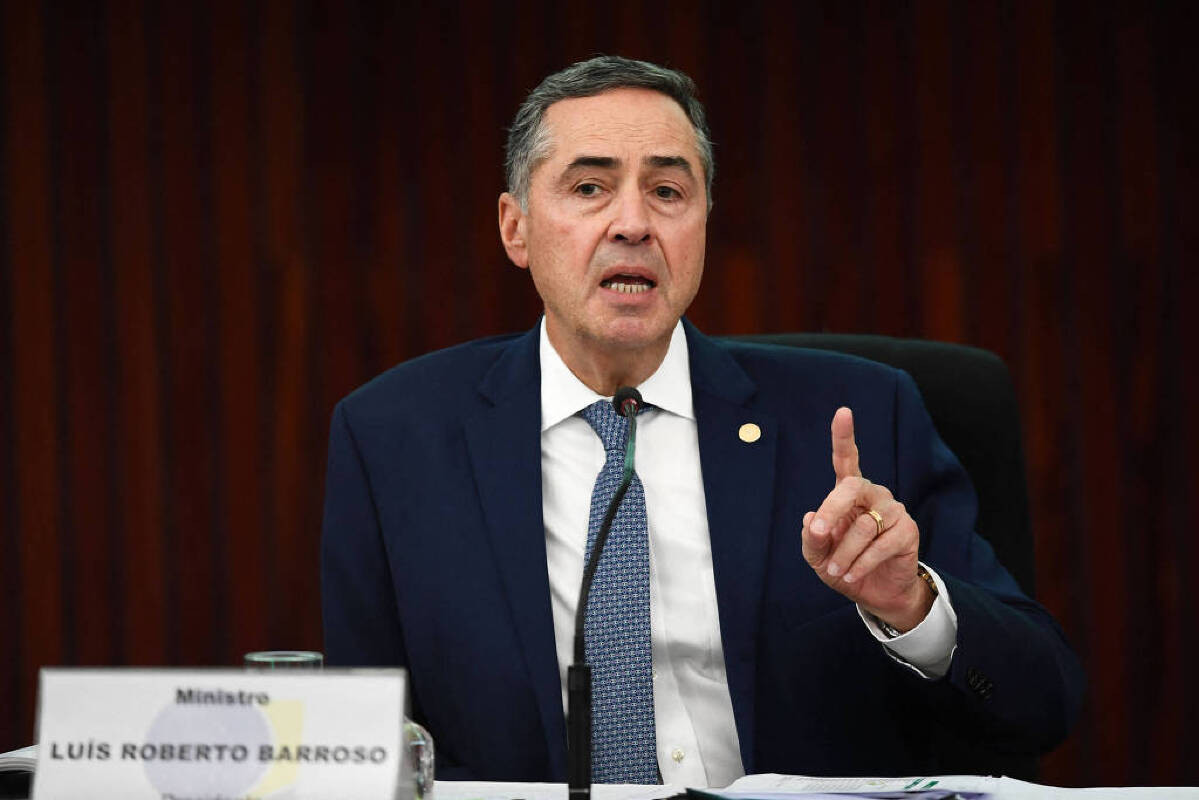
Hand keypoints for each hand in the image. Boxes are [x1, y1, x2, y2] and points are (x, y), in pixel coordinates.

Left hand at [800, 407, 932, 631]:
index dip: (844, 436)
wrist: (874, 593)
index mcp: (849, 493)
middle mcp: (873, 494)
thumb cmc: (842, 566)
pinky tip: (851, 575)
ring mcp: (893, 510)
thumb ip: (811, 537)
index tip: (843, 412)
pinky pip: (878, 546)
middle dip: (830, 511)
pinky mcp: (907, 531)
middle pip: (850, 488)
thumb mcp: (817, 554)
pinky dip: (859, 564)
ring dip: (843, 554)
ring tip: (836, 570)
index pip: (846, 459)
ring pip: (862, 527)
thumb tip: (810, 520)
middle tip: (818, 533)